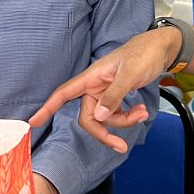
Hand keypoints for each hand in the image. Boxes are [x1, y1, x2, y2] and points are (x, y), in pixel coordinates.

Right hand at [28, 29, 176, 152]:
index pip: (64, 94)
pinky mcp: (116, 95)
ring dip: (123, 122)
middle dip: (105, 131)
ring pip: (104, 118)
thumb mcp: (130, 74)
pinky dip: (127, 116)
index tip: (33, 122)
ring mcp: (105, 92)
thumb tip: (98, 117)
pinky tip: (141, 111)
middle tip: (121, 145)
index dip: (48, 108)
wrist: (160, 48)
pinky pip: (115, 114)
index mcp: (92, 77)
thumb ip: (113, 95)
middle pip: (89, 117)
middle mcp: (95, 86)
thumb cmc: (143, 54)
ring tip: (142, 113)